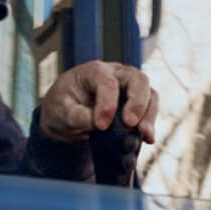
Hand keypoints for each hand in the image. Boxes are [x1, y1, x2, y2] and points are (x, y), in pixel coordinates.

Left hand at [38, 60, 156, 144]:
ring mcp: (128, 86)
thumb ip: (77, 116)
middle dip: (137, 102)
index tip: (100, 125)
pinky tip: (147, 138)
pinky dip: (150, 122)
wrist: (65, 114)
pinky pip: (150, 108)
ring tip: (145, 135)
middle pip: (137, 79)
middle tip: (130, 124)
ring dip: (149, 114)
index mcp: (93, 71)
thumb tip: (100, 124)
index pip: (107, 82)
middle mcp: (115, 73)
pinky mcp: (136, 101)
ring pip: (149, 93)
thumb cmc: (62, 107)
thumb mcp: (59, 111)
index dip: (107, 104)